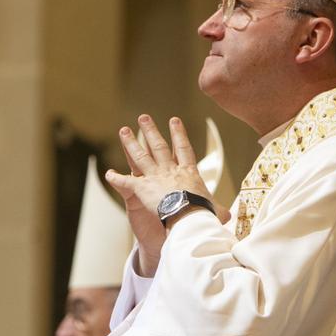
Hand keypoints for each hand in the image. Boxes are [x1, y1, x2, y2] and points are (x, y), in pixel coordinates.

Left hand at [105, 115, 229, 275]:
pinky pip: (126, 183)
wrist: (189, 217)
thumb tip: (227, 217)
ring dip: (131, 143)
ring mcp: (155, 177)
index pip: (183, 149)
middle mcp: (170, 170)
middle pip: (158, 146)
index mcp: (188, 172)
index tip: (174, 120)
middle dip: (150, 131)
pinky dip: (117, 179)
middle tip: (143, 117)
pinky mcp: (142, 188)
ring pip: (140, 157)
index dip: (178, 134)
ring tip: (123, 130)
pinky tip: (108, 173)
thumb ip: (217, 211)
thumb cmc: (203, 213)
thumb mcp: (214, 210)